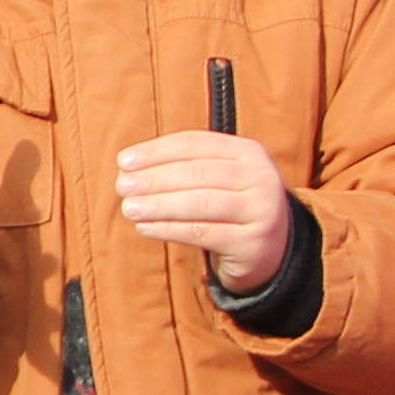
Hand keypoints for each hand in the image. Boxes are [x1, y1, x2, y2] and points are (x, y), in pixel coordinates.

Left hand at [118, 130, 295, 294]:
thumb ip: (184, 166)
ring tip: (129, 208)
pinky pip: (202, 232)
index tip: (123, 161)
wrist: (272, 250)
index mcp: (248, 152)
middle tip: (122, 186)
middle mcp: (260, 177)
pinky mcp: (252, 242)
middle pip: (196, 173)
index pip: (194, 145)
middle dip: (154, 179)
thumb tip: (129, 166)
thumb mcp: (219, 178)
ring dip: (158, 205)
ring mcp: (261, 210)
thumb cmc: (231, 206)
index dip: (156, 151)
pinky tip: (145, 228)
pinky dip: (169, 229)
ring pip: (199, 203)